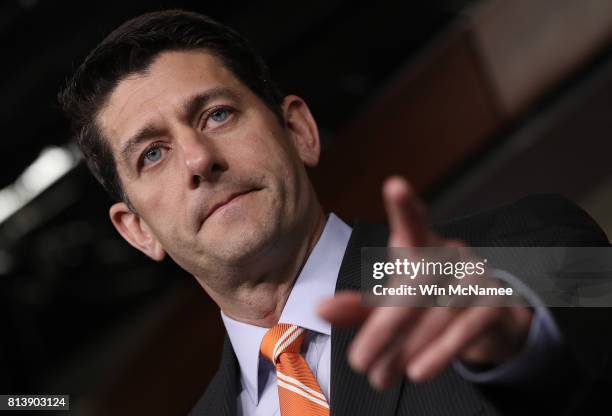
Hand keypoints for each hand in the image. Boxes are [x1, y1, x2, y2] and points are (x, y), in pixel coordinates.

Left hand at [318, 176, 532, 388]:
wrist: (486, 321)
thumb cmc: (427, 302)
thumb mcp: (390, 304)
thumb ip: (358, 307)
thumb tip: (318, 307)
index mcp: (420, 246)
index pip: (412, 224)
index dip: (405, 207)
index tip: (396, 185)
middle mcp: (449, 253)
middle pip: (414, 286)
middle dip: (382, 327)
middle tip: (357, 361)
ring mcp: (475, 275)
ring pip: (437, 311)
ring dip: (405, 349)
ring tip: (378, 378)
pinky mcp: (494, 303)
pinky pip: (466, 328)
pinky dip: (441, 353)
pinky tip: (417, 373)